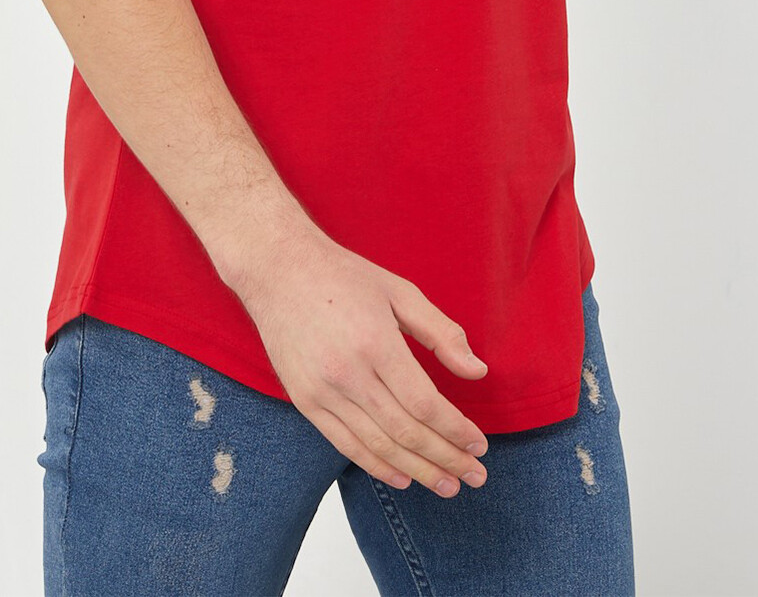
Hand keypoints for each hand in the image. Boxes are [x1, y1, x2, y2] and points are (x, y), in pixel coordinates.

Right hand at [226, 227, 491, 496]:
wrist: (279, 271)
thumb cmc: (343, 276)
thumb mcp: (400, 292)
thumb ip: (441, 332)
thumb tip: (477, 371)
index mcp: (376, 343)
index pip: (424, 403)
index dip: (455, 430)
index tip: (479, 444)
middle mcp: (348, 373)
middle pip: (405, 432)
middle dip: (445, 459)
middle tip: (475, 475)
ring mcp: (323, 391)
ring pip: (378, 446)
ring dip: (418, 471)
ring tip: (448, 485)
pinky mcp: (305, 402)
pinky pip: (345, 445)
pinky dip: (377, 466)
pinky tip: (404, 477)